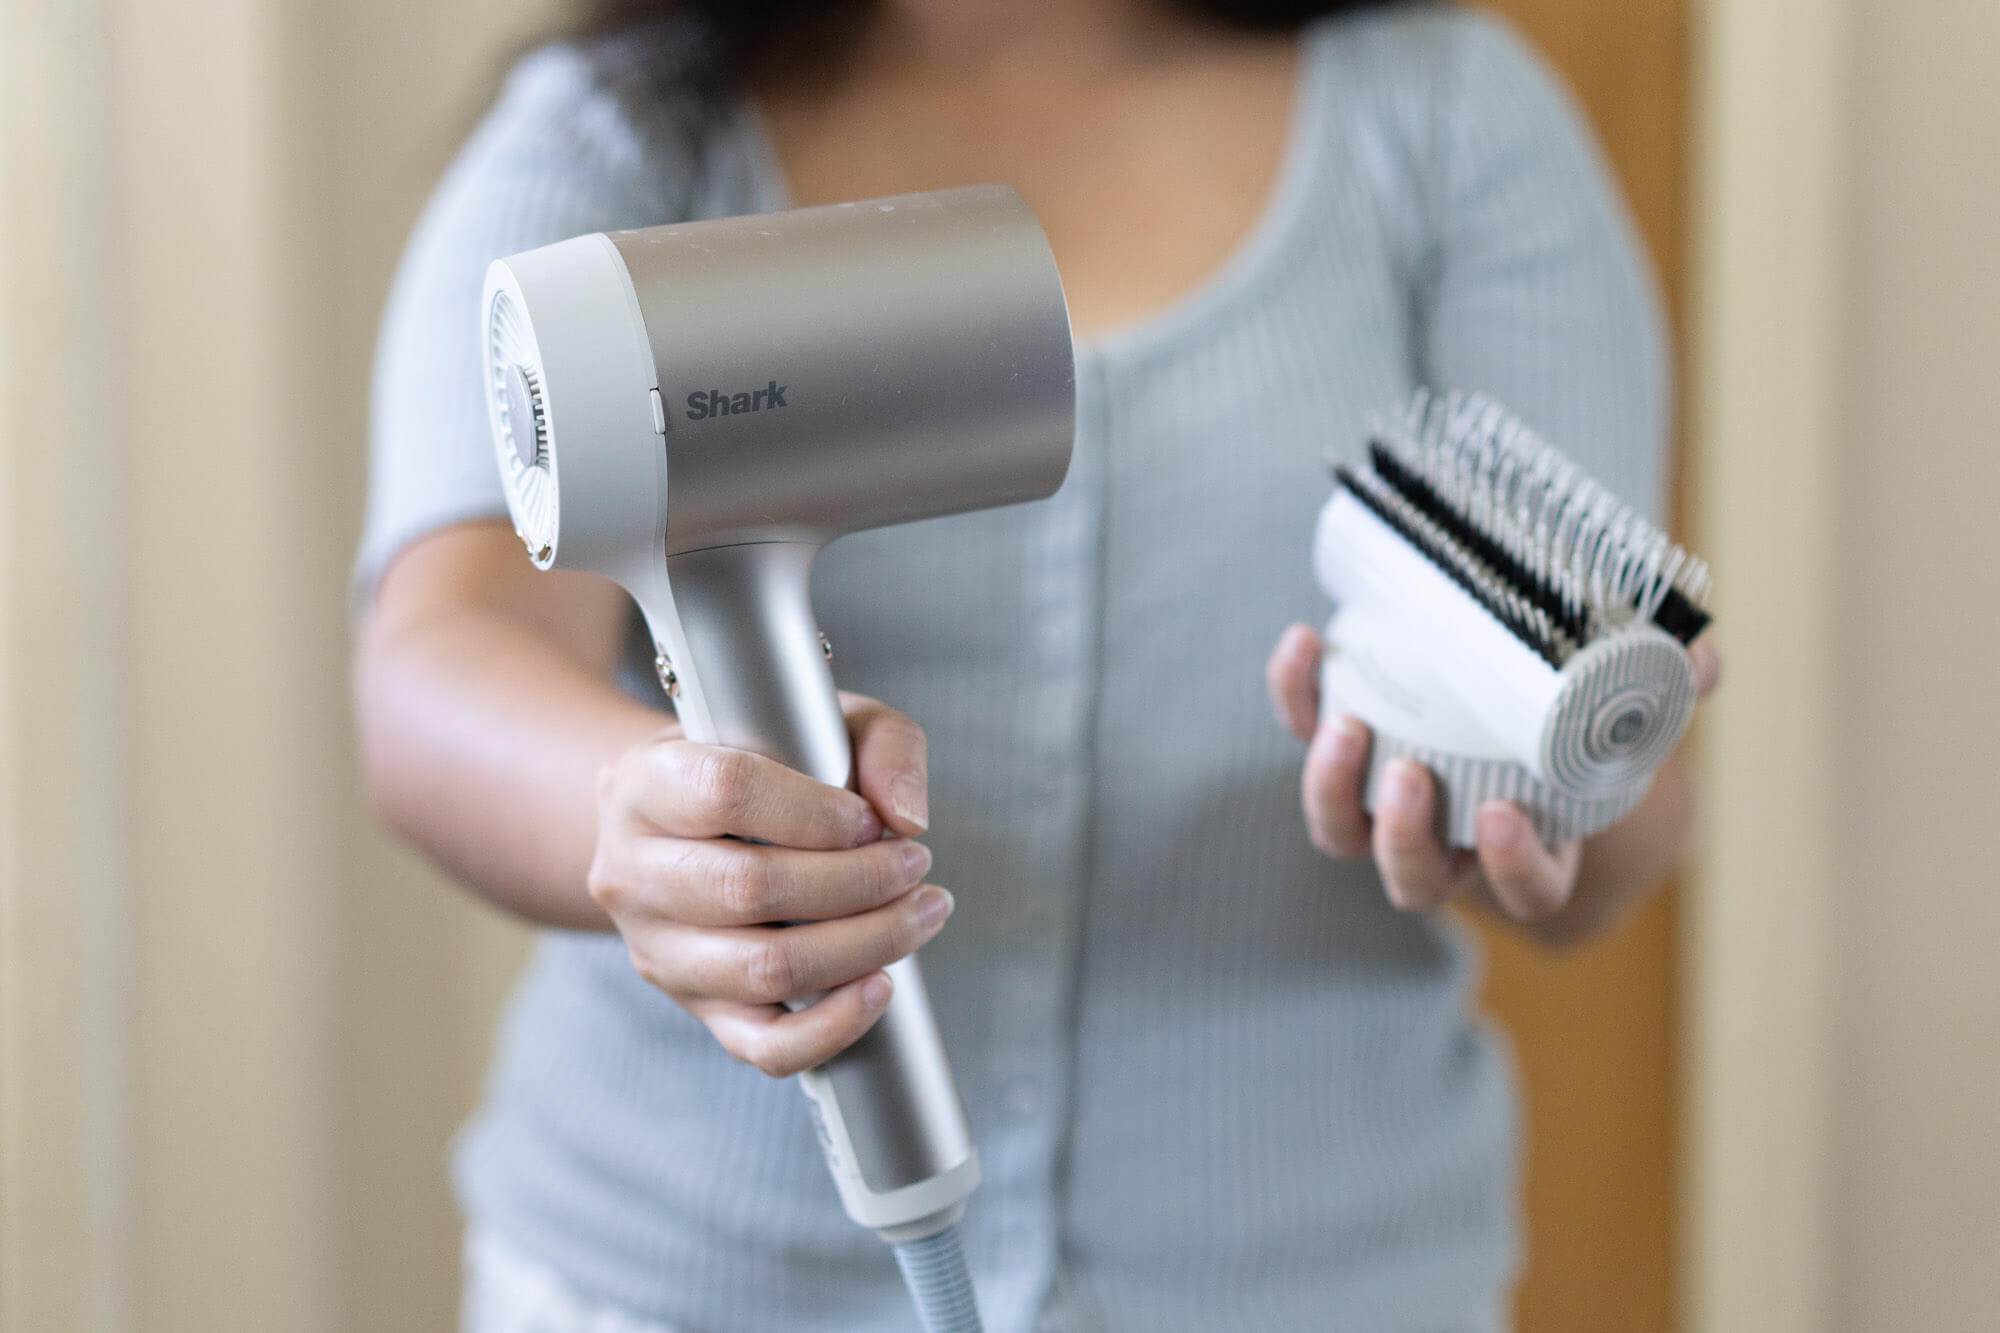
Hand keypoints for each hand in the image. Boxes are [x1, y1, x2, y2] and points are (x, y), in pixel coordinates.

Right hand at [586, 694, 951, 1076]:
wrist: (684, 826)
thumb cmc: (763, 764)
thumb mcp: (815, 719)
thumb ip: (879, 742)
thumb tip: (907, 815)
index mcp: (645, 781)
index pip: (726, 791)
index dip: (815, 811)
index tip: (869, 819)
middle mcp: (632, 870)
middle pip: (749, 890)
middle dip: (858, 882)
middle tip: (916, 865)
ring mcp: (658, 948)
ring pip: (763, 969)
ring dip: (864, 945)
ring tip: (921, 913)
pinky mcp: (694, 1006)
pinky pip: (763, 1045)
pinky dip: (833, 1026)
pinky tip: (881, 986)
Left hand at [1267, 623, 1722, 924]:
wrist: (1523, 722)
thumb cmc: (1581, 737)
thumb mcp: (1630, 717)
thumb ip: (1668, 690)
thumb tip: (1698, 657)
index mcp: (1528, 856)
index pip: (1525, 891)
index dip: (1514, 867)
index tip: (1505, 817)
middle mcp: (1450, 850)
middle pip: (1413, 881)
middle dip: (1403, 837)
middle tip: (1409, 773)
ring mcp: (1389, 810)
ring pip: (1344, 835)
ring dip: (1329, 788)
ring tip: (1344, 724)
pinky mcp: (1345, 755)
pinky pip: (1307, 738)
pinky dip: (1298, 695)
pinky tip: (1305, 641)